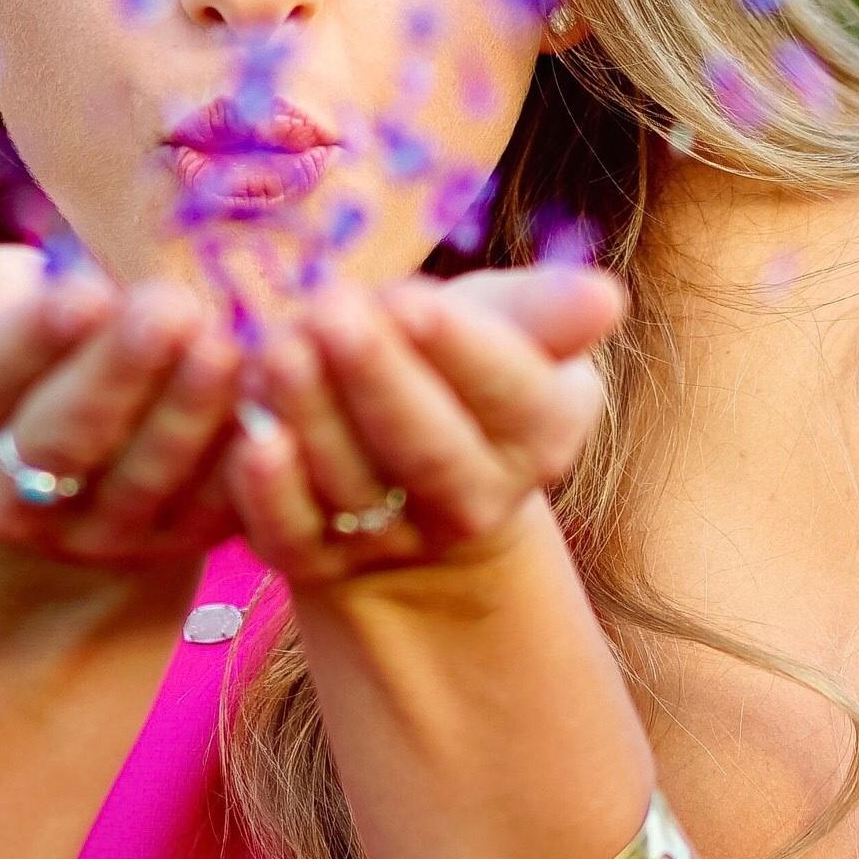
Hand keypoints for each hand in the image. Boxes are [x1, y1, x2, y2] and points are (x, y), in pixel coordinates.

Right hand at [0, 238, 246, 565]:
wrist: (84, 446)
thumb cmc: (31, 343)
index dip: (29, 339)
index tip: (82, 289)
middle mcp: (13, 496)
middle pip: (63, 439)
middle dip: (118, 374)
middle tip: (169, 307)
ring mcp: (101, 531)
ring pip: (147, 478)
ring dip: (190, 414)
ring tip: (228, 344)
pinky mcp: (180, 543)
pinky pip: (217, 506)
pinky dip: (249, 456)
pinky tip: (275, 395)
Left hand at [223, 264, 626, 589]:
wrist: (406, 471)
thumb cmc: (460, 368)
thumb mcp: (507, 326)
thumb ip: (546, 310)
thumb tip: (607, 298)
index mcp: (539, 433)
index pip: (510, 393)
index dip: (459, 349)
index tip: (409, 297)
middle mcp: (474, 501)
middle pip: (429, 450)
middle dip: (377, 379)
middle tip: (330, 308)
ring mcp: (394, 540)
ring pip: (352, 487)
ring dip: (311, 416)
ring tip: (277, 345)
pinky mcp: (318, 562)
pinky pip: (293, 539)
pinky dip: (269, 495)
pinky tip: (251, 438)